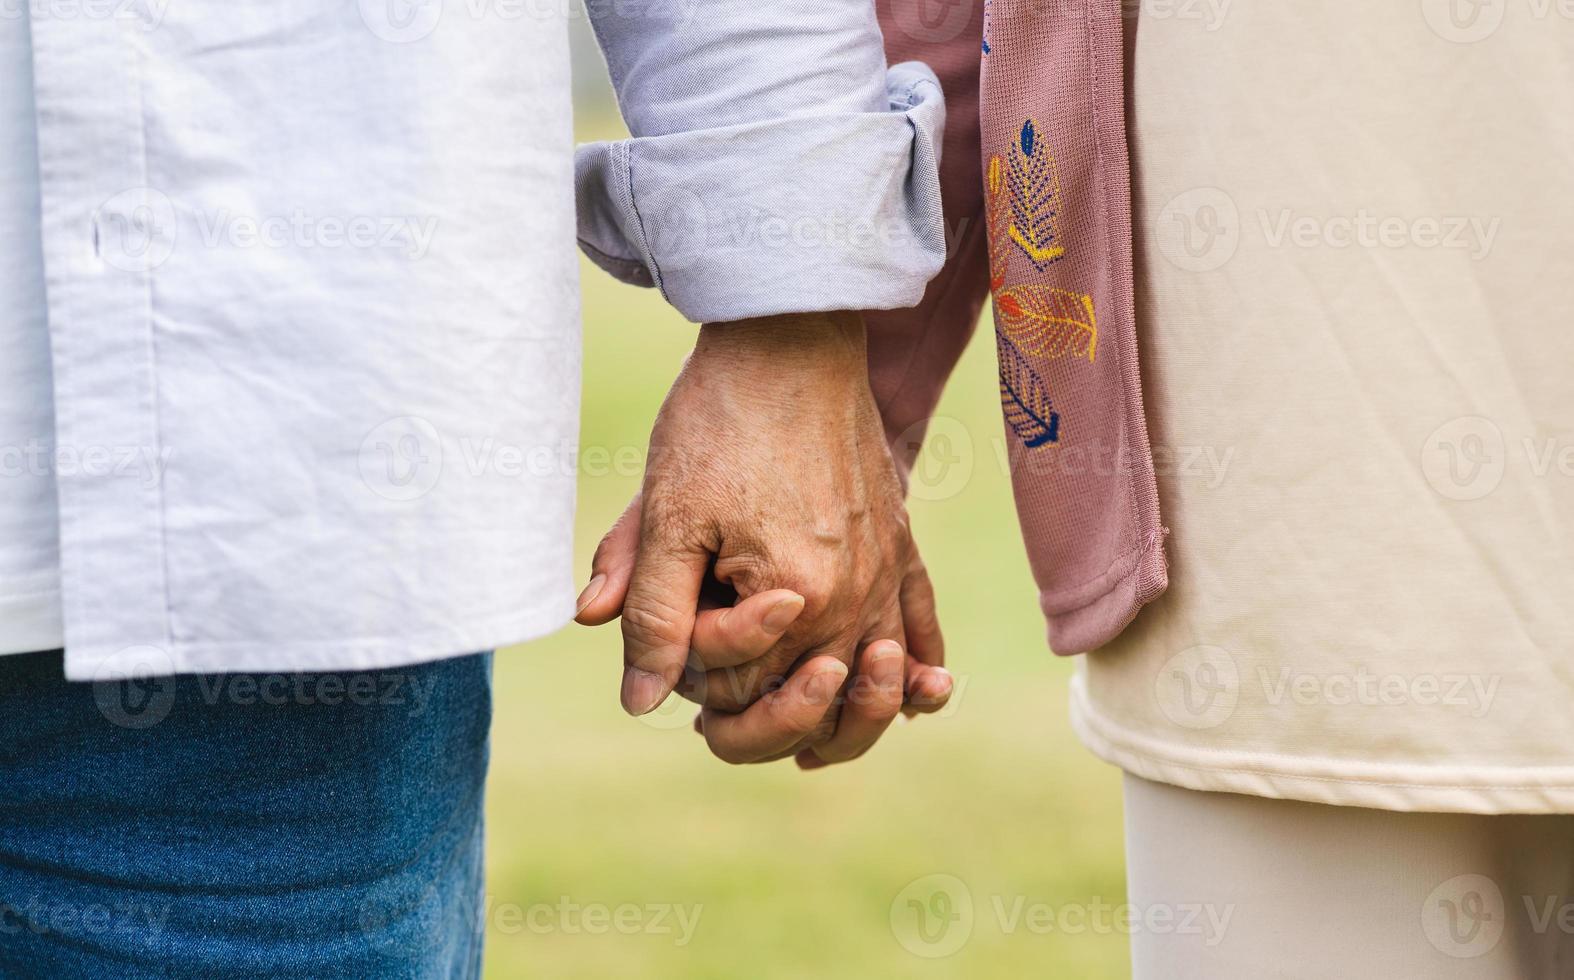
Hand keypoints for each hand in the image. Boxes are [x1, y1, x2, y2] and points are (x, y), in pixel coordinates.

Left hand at [575, 311, 951, 764]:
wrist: (789, 341)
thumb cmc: (718, 424)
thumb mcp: (667, 518)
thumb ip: (652, 614)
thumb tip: (640, 702)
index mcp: (797, 600)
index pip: (746, 690)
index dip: (697, 682)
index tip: (671, 637)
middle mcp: (856, 597)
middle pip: (820, 703)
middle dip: (763, 720)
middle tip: (714, 723)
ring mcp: (888, 570)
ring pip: (882, 683)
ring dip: (852, 719)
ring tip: (813, 745)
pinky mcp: (902, 541)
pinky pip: (923, 621)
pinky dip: (920, 667)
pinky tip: (922, 693)